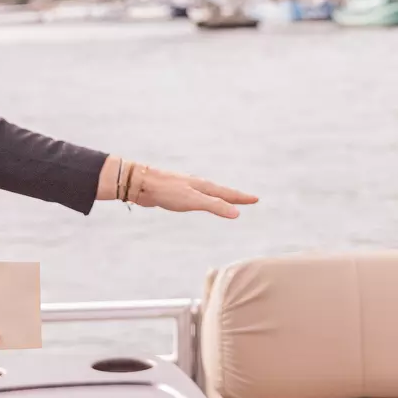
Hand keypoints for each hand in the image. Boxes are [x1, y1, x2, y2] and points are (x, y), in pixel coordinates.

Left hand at [133, 165, 257, 218]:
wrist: (142, 184)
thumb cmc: (167, 191)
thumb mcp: (193, 200)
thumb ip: (214, 206)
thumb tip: (237, 213)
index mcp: (203, 186)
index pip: (228, 194)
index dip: (242, 198)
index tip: (255, 199)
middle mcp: (197, 185)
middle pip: (220, 192)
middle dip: (234, 197)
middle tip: (247, 199)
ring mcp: (187, 188)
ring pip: (208, 194)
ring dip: (220, 198)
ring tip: (227, 200)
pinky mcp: (177, 194)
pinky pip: (197, 198)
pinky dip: (205, 200)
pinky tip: (199, 201)